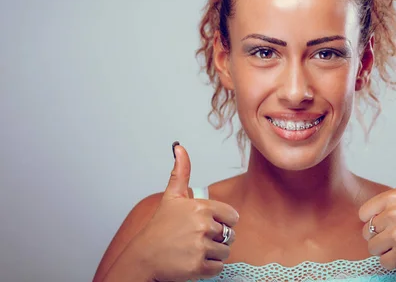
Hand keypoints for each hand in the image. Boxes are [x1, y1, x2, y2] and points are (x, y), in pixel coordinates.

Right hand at [135, 143, 239, 281]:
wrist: (144, 257)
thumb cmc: (160, 227)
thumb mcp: (172, 196)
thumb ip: (181, 172)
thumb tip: (179, 147)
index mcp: (201, 207)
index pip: (232, 216)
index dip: (222, 221)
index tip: (206, 224)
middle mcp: (202, 226)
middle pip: (230, 235)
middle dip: (217, 238)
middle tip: (197, 239)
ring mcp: (200, 247)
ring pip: (225, 251)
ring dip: (213, 253)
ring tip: (194, 250)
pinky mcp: (198, 267)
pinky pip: (218, 267)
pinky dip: (209, 267)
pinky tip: (193, 261)